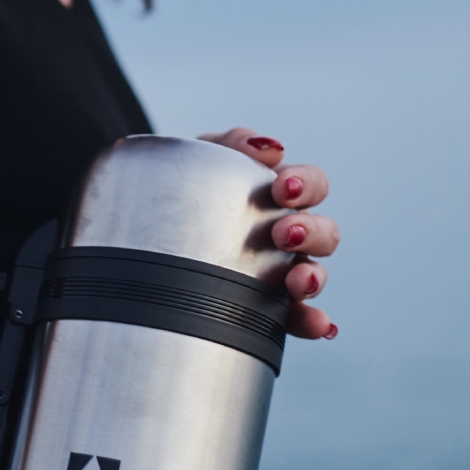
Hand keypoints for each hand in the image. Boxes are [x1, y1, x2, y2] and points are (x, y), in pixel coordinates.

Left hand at [199, 127, 338, 340]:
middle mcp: (287, 234)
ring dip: (313, 278)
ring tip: (297, 282)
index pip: (312, 185)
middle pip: (324, 233)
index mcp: (278, 195)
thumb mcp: (201, 155)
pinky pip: (297, 318)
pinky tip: (320, 327)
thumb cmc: (183, 182)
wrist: (144, 225)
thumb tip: (270, 148)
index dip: (307, 185)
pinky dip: (313, 322)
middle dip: (311, 232)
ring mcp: (279, 272)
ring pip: (314, 274)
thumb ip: (233, 143)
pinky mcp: (267, 308)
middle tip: (283, 234)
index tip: (283, 189)